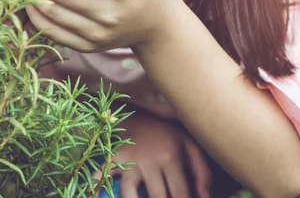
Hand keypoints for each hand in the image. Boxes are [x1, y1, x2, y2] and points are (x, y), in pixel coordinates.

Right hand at [92, 110, 211, 197]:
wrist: (139, 110)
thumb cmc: (166, 133)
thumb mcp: (189, 143)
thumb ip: (202, 170)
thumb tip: (206, 197)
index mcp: (172, 156)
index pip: (181, 194)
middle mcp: (151, 160)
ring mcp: (131, 160)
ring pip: (130, 192)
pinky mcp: (114, 157)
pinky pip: (103, 173)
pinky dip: (96, 185)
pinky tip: (94, 195)